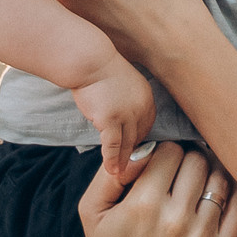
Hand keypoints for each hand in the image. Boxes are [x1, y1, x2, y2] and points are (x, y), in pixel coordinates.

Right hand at [72, 57, 156, 178]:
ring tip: (120, 175)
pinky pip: (113, 145)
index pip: (146, 126)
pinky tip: (111, 170)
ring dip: (124, 162)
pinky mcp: (111, 120)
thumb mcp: (124, 83)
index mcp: (147, 98)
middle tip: (128, 168)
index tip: (132, 150)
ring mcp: (127, 114)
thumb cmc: (101, 70)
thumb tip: (122, 118)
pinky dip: (112, 160)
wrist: (90, 61)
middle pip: (139, 137)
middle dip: (133, 153)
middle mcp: (141, 107)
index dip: (138, 139)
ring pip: (127, 144)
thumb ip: (128, 101)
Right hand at [80, 139, 236, 236]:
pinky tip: (216, 197)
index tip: (162, 164)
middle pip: (197, 162)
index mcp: (142, 206)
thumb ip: (109, 174)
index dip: (166, 153)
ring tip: (198, 184)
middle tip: (182, 171)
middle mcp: (174, 221)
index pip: (170, 152)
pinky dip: (230, 195)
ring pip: (219, 180)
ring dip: (209, 177)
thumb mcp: (92, 213)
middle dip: (188, 161)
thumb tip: (141, 149)